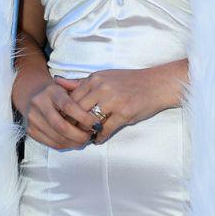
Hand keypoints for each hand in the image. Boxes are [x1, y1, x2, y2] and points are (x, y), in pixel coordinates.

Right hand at [14, 76, 95, 150]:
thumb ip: (82, 97)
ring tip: (84, 140)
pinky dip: (64, 145)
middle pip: (61, 126)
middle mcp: (39, 103)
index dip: (84, 118)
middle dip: (79, 135)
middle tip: (90, 136)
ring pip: (56, 137)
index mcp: (52, 91)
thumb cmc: (58, 93)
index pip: (69, 106)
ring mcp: (33, 117)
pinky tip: (73, 142)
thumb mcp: (69, 87)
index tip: (96, 124)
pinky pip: (50, 143)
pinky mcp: (30, 130)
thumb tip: (98, 111)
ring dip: (73, 142)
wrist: (33, 95)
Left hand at [58, 61, 185, 144]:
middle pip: (77, 112)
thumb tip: (57, 82)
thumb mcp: (105, 76)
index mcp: (95, 78)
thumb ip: (80, 82)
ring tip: (85, 137)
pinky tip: (99, 139)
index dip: (66, 113)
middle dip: (73, 125)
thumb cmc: (130, 81)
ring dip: (85, 133)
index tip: (66, 121)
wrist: (158, 84)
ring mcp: (113, 101)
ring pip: (89, 122)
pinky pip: (105, 130)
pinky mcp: (124, 113)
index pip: (71, 99)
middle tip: (72, 133)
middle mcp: (102, 88)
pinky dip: (99, 138)